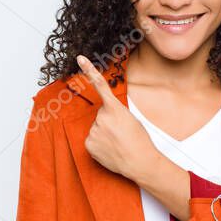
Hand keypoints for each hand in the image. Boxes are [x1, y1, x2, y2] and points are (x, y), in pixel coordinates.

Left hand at [76, 54, 160, 181]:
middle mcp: (101, 118)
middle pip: (100, 114)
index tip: (80, 58)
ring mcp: (94, 131)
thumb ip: (115, 113)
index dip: (90, 70)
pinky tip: (110, 149)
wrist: (140, 162)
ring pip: (96, 127)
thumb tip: (105, 117)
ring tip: (117, 142)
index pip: (100, 85)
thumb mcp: (131, 119)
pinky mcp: (89, 144)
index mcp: (114, 109)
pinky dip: (99, 143)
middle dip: (108, 121)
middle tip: (121, 133)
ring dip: (104, 133)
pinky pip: (92, 139)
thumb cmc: (139, 141)